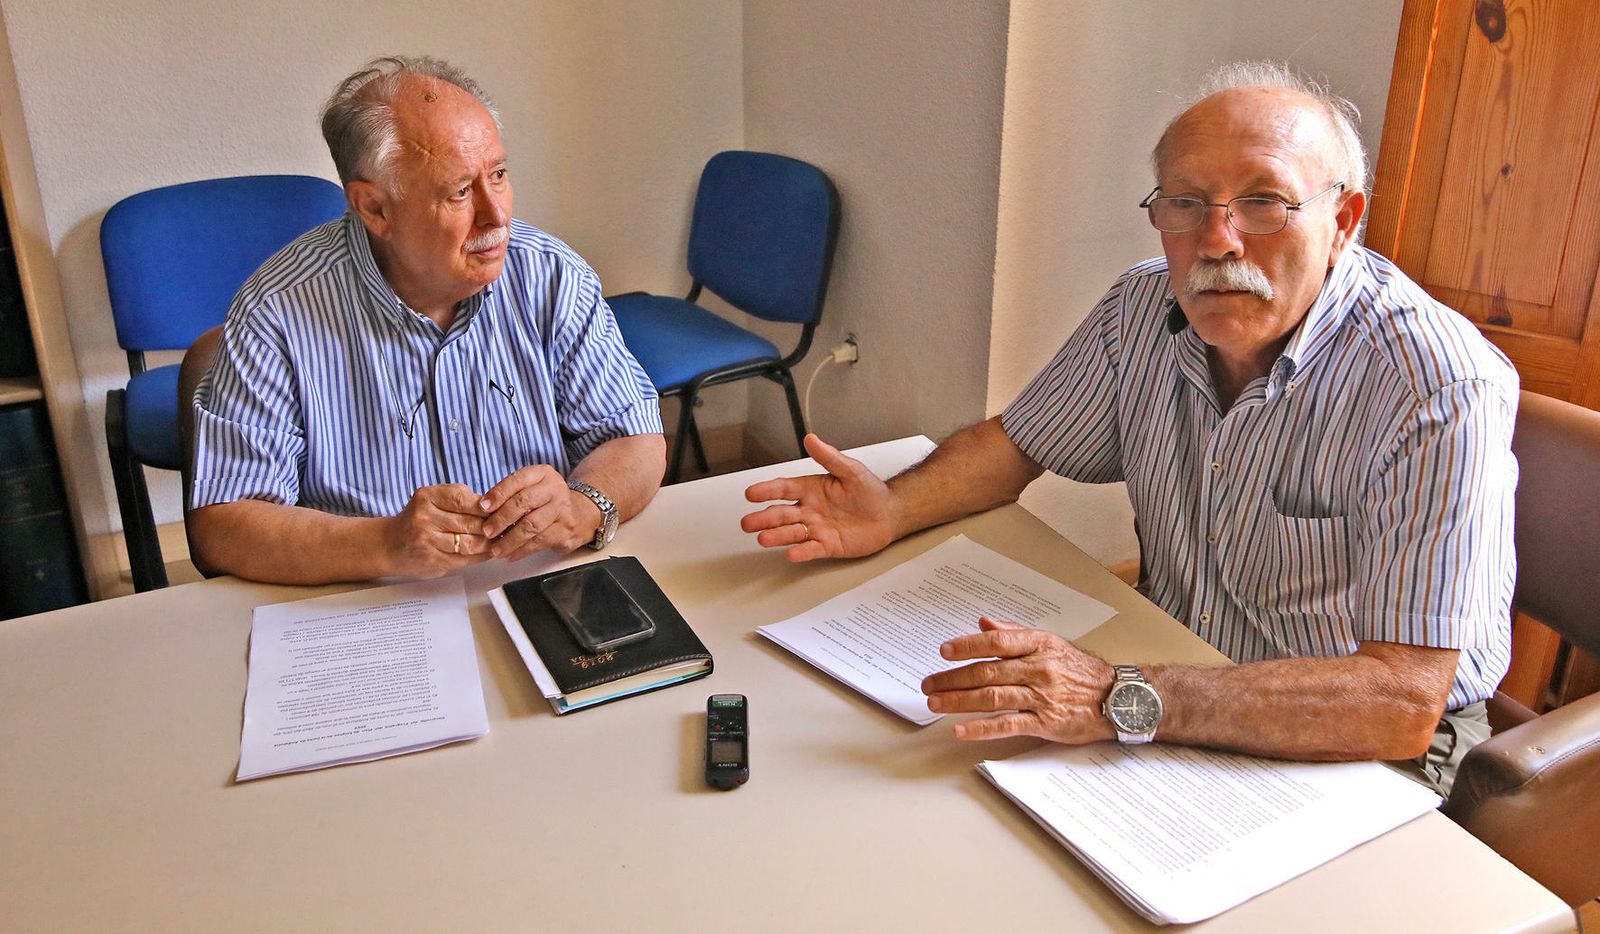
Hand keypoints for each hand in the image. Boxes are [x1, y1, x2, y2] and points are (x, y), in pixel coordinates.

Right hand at [385, 484, 491, 576]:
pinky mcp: (432, 560)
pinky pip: (465, 559)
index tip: (499, 509)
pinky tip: (487, 552)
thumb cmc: (417, 520)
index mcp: (427, 497)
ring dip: (489, 543)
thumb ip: (459, 498)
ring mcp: (427, 540)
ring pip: (471, 543)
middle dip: (492, 526)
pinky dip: (481, 556)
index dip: (486, 506)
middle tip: (506, 527)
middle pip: (471, 522)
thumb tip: (495, 505)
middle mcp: (425, 517)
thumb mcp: (432, 499)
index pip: (464, 499)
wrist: (389, 545)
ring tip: (499, 541)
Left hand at [478, 466, 599, 559]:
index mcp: (543, 474)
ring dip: (510, 540)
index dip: (498, 494)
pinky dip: (522, 550)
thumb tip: (483, 509)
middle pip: (524, 503)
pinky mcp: (566, 530)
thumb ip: (510, 494)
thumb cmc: (545, 501)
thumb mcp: (531, 487)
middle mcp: (555, 489)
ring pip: (532, 525)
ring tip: (496, 549)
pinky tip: (510, 555)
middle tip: (487, 532)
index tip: (482, 507)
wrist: (580, 513)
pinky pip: (540, 542)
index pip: (518, 480)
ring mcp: (563, 510)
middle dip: (501, 519)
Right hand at [740, 434, 894, 561]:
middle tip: (747, 523)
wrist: (889, 514)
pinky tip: (790, 553)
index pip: (784, 489)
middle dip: (764, 518)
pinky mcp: (827, 545)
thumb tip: (811, 439)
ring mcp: (816, 528)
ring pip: (791, 533)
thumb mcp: (850, 470)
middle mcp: (809, 509)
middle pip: (781, 514)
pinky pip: (811, 549)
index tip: (751, 493)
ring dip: (776, 536)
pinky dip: (801, 552)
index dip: (767, 490)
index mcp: (810, 489)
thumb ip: (829, 457)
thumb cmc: (869, 492)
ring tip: (762, 539)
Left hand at [921, 617, 1117, 743]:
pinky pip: (1008, 725)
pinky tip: (960, 729)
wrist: (1118, 699)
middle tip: (929, 683)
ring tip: (935, 702)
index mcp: (1039, 644)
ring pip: (992, 696)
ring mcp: (1042, 697)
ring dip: (959, 700)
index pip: (996, 641)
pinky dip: (981, 728)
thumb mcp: (1051, 643)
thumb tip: (983, 622)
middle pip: (987, 671)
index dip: (967, 645)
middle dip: (953, 678)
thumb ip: (1014, 633)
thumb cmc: (1081, 671)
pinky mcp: (1046, 723)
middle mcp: (1039, 668)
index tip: (944, 651)